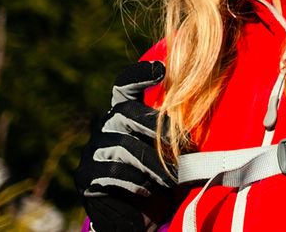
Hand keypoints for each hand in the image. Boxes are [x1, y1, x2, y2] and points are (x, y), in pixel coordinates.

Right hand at [75, 61, 175, 231]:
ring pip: (123, 145)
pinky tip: (147, 189)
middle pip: (125, 111)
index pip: (124, 85)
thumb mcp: (170, 153)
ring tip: (174, 179)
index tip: (160, 70)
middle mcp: (104, 127)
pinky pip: (110, 173)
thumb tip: (201, 117)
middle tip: (184, 145)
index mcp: (123, 115)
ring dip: (153, 163)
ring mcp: (91, 152)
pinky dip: (133, 180)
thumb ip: (175, 134)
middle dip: (157, 126)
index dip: (138, 74)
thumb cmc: (159, 181)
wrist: (135, 219)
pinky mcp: (85, 177)